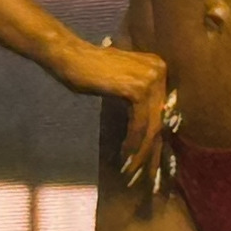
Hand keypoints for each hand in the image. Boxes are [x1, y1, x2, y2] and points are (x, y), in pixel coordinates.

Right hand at [49, 34, 173, 183]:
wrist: (69, 56)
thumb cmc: (88, 71)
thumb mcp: (120, 83)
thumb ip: (139, 98)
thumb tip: (153, 128)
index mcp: (158, 68)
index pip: (162, 111)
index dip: (157, 139)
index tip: (152, 162)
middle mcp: (160, 71)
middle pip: (160, 120)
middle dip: (152, 151)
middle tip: (148, 175)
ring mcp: (150, 80)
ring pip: (151, 126)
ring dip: (141, 152)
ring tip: (132, 171)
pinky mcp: (136, 90)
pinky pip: (139, 125)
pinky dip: (132, 143)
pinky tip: (124, 156)